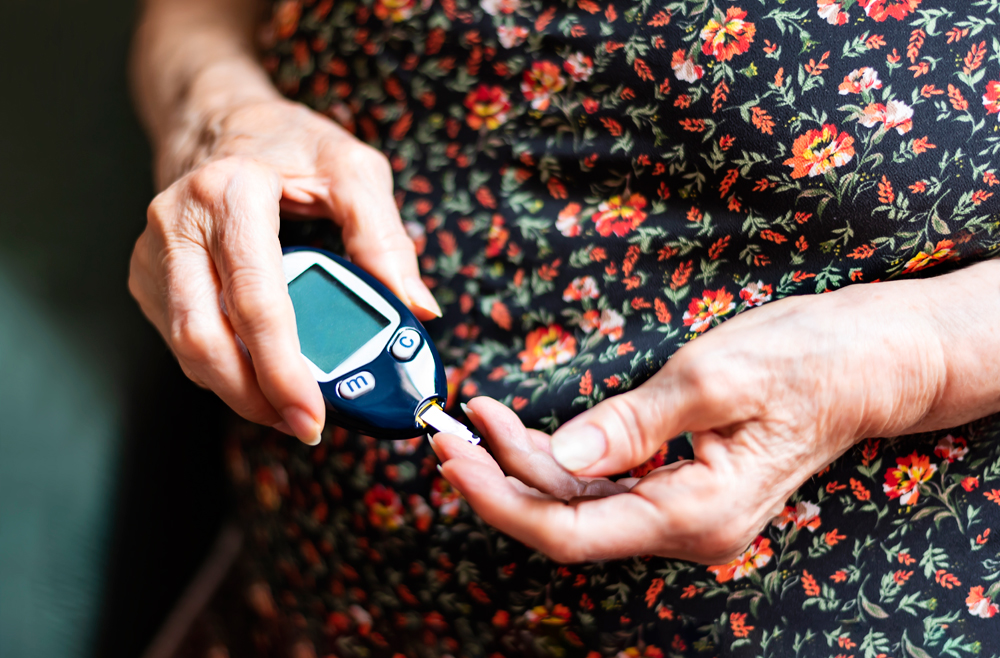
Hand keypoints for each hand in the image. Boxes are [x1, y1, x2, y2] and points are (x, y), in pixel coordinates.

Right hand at [129, 98, 439, 444]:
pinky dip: (223, 371)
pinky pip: (182, 341)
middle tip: (305, 426)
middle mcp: (177, 222)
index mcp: (230, 192)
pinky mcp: (147, 275)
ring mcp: (153, 252)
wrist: (221, 122)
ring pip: (187, 349)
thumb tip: (417, 310)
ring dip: (239, 392)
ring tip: (291, 409)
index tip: (314, 414)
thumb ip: (386, 238)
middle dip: (256, 397)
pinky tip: (261, 380)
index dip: (283, 368)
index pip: (255, 300)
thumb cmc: (290, 145)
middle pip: (206, 339)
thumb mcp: (354, 171)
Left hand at [431, 267, 999, 563]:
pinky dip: (557, 457)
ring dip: (522, 464)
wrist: (866, 361)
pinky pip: (602, 483)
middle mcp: (685, 527)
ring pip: (579, 502)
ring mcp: (682, 509)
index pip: (570, 530)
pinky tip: (522, 427)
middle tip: (446, 429)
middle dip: (498, 477)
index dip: (500, 499)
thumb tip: (561, 455)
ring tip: (475, 418)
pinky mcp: (678, 483)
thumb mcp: (716, 379)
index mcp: (695, 514)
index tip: (452, 456)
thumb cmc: (807, 361)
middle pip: (566, 521)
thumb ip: (633, 424)